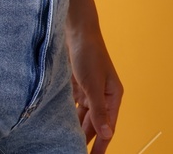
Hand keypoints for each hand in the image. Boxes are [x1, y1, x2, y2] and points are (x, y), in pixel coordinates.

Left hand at [67, 24, 122, 153]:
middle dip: (86, 140)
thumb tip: (108, 133)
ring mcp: (89, 92)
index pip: (108, 127)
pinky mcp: (77, 88)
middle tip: (74, 152)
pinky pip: (73, 108)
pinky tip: (60, 127)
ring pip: (82, 118)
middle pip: (94, 125)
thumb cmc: (89, 53)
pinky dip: (67, 117)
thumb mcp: (93, 84)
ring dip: (75, 130)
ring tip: (65, 144)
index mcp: (113, 96)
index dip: (102, 145)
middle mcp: (102, 96)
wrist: (76, 31)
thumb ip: (99, 111)